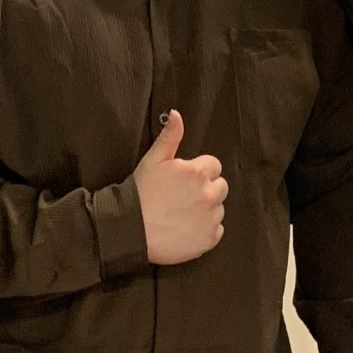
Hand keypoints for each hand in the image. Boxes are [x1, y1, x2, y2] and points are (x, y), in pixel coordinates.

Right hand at [132, 109, 227, 265]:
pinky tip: (185, 228)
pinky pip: (216, 230)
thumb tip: (176, 114)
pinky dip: (204, 230)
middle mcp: (209, 194)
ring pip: (218, 209)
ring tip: (182, 213)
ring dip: (206, 210)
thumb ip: (170, 136)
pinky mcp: (209, 239)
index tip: (184, 180)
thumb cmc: (141, 193)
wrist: (130, 230)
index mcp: (197, 172)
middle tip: (183, 197)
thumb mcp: (153, 159)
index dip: (198, 171)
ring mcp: (210, 218)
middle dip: (206, 189)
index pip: (214, 166)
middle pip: (221, 187)